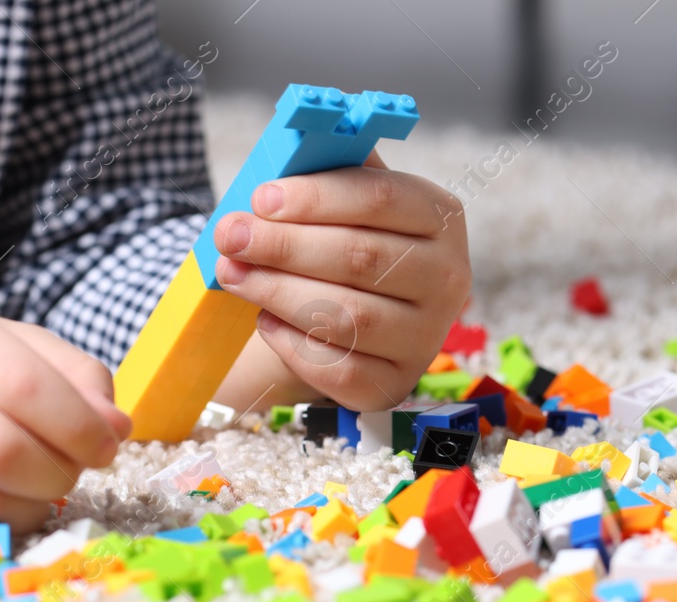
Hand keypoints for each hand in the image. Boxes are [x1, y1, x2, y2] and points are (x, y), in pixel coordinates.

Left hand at [209, 156, 470, 413]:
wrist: (353, 320)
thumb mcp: (346, 202)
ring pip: (348, 315)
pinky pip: (337, 367)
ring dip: (278, 292)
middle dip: (284, 246)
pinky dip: (292, 343)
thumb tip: (293, 142)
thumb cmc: (343, 246)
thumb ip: (327, 172)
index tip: (260, 198)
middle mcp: (446, 279)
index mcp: (440, 218)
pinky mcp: (391, 384)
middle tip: (229, 237)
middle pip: (361, 257)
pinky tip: (264, 321)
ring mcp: (424, 338)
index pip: (381, 199)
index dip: (315, 198)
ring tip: (232, 274)